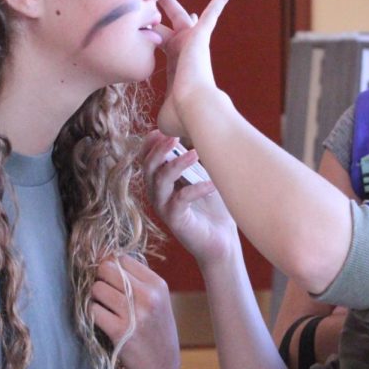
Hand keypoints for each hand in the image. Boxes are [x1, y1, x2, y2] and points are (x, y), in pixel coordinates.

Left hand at [90, 255, 179, 368]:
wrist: (161, 365)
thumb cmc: (156, 328)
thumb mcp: (157, 299)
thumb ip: (136, 278)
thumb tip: (104, 255)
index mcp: (158, 284)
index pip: (123, 259)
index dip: (112, 266)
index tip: (111, 278)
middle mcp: (147, 296)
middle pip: (107, 269)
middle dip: (101, 279)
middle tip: (106, 292)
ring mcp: (133, 314)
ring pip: (97, 288)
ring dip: (96, 298)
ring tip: (106, 307)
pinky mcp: (118, 331)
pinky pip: (93, 310)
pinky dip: (94, 314)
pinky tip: (104, 320)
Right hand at [142, 130, 237, 266]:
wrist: (222, 240)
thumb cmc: (213, 205)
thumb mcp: (205, 175)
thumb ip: (197, 156)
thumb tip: (199, 129)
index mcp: (161, 180)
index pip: (146, 157)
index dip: (150, 143)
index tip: (163, 129)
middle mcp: (157, 193)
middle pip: (148, 166)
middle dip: (159, 149)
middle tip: (174, 136)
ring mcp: (164, 207)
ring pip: (160, 181)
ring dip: (176, 164)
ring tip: (194, 153)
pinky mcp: (175, 220)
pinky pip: (180, 200)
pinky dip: (197, 188)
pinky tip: (212, 183)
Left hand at [156, 0, 235, 136]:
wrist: (193, 108)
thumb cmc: (181, 115)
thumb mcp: (166, 115)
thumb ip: (164, 115)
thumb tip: (163, 134)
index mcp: (176, 68)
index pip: (167, 48)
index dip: (157, 37)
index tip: (154, 28)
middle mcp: (185, 53)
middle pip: (169, 28)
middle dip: (157, 15)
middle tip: (150, 0)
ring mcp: (192, 43)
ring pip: (183, 15)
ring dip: (171, 1)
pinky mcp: (201, 36)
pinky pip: (213, 13)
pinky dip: (221, 1)